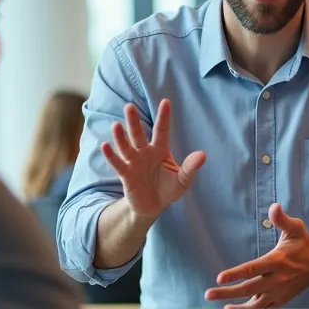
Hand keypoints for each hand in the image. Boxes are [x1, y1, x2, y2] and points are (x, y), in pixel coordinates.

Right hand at [101, 99, 204, 219]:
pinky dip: (111, 155)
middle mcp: (145, 152)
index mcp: (160, 150)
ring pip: (126, 147)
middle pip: (138, 134)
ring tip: (116, 125)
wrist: (154, 206)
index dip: (164, 117)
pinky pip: (118, 163)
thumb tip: (203, 155)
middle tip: (129, 106)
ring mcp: (134, 162)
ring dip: (120, 137)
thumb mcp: (183, 179)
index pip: (162, 130)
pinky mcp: (126, 175)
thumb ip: (190, 167)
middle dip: (134, 121)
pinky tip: (105, 146)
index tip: (166, 102)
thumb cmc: (169, 189)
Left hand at [204, 203, 308, 308]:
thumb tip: (274, 207)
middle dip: (228, 293)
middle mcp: (277, 278)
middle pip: (249, 288)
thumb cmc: (305, 244)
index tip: (220, 278)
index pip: (253, 268)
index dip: (236, 273)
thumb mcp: (296, 228)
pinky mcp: (282, 299)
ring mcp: (280, 291)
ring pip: (257, 304)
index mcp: (277, 261)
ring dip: (239, 308)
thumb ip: (282, 219)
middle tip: (209, 294)